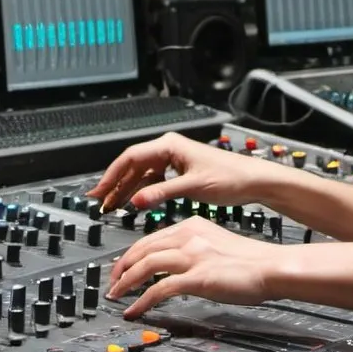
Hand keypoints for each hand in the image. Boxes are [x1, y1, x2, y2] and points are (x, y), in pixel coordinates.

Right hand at [86, 131, 270, 212]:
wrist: (252, 180)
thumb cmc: (230, 177)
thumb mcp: (192, 187)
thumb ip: (162, 193)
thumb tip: (135, 200)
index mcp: (169, 146)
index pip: (131, 157)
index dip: (112, 175)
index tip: (100, 192)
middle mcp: (169, 148)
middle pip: (133, 164)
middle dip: (115, 183)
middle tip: (99, 201)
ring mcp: (174, 159)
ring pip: (142, 173)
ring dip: (127, 188)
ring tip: (112, 205)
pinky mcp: (180, 170)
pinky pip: (153, 178)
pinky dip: (142, 190)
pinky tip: (135, 202)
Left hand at [106, 216, 274, 319]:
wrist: (271, 267)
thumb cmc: (250, 260)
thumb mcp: (216, 242)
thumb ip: (194, 246)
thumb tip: (175, 262)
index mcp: (192, 225)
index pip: (151, 237)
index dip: (131, 253)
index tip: (122, 266)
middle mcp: (188, 236)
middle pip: (142, 248)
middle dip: (121, 267)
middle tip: (112, 282)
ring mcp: (192, 256)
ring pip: (145, 265)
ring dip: (126, 282)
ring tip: (117, 296)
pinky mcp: (196, 277)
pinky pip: (159, 289)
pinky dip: (142, 301)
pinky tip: (135, 310)